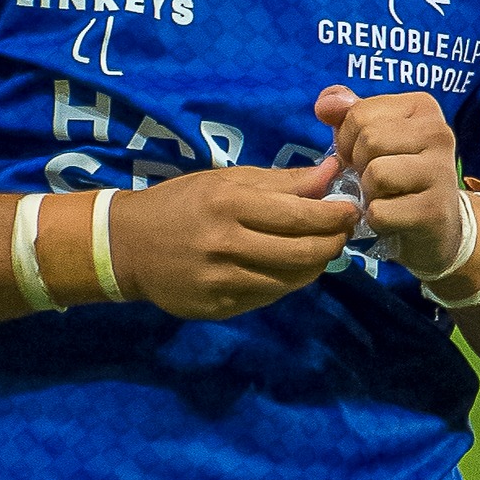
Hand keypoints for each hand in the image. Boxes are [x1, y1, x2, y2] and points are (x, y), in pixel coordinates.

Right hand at [107, 163, 357, 318]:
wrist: (127, 245)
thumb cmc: (181, 203)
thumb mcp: (225, 181)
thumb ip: (280, 181)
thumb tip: (331, 172)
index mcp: (228, 205)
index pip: (299, 216)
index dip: (334, 216)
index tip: (352, 209)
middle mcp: (226, 245)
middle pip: (302, 253)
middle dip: (333, 242)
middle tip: (343, 232)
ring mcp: (221, 282)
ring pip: (290, 281)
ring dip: (314, 265)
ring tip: (320, 249)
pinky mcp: (218, 308)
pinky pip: (267, 297)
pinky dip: (287, 282)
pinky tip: (288, 268)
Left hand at [314, 84, 463, 279]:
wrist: (435, 225)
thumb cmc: (398, 173)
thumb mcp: (374, 136)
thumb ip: (347, 114)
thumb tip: (324, 104)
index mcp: (422, 107)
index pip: (359, 113)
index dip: (348, 139)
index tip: (366, 155)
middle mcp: (439, 133)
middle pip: (369, 140)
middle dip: (359, 165)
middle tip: (376, 178)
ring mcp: (441, 172)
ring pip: (376, 174)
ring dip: (368, 192)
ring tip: (385, 195)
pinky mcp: (434, 211)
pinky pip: (380, 211)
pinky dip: (376, 219)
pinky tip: (393, 217)